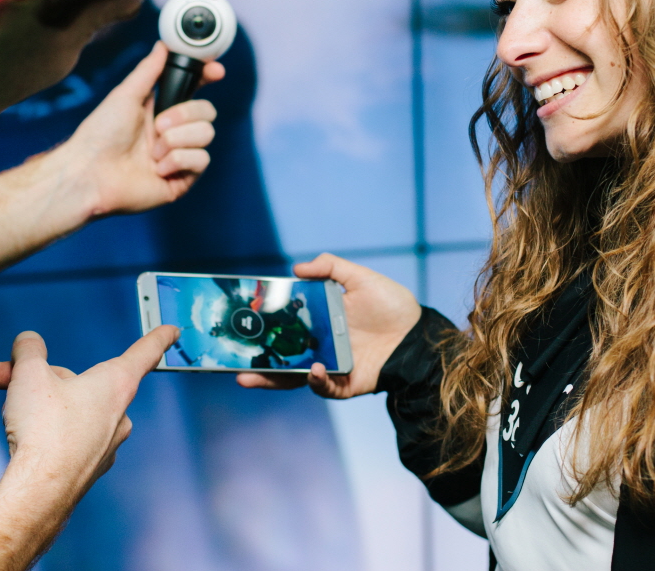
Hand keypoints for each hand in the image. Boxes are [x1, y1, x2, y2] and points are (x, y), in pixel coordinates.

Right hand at [0, 326, 178, 569]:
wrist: (37, 493)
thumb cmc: (43, 432)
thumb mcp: (29, 374)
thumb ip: (29, 350)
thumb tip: (28, 342)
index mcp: (115, 384)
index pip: (144, 353)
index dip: (158, 337)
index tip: (172, 331)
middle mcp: (117, 414)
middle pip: (80, 381)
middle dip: (37, 377)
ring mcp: (105, 444)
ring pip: (70, 410)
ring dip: (37, 404)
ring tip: (6, 408)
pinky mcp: (87, 468)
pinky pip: (68, 438)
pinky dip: (46, 433)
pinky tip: (22, 438)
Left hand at [61, 41, 224, 215]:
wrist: (91, 172)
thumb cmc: (100, 135)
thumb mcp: (125, 95)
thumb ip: (149, 70)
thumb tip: (162, 45)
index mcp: (161, 111)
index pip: (195, 90)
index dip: (208, 77)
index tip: (215, 71)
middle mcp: (173, 132)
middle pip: (208, 111)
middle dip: (184, 114)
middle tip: (158, 124)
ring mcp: (179, 156)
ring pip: (207, 134)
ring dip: (175, 140)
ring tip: (151, 151)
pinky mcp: (182, 179)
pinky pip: (201, 160)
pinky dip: (176, 160)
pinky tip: (156, 168)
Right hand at [237, 253, 420, 398]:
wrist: (419, 334)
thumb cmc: (391, 305)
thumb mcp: (361, 278)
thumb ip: (330, 267)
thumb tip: (296, 268)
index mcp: (318, 322)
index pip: (283, 327)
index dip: (262, 328)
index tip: (241, 326)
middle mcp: (319, 346)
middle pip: (281, 358)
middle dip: (256, 365)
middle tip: (234, 368)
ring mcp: (331, 367)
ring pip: (295, 378)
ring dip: (273, 379)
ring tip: (254, 376)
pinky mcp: (346, 384)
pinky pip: (325, 387)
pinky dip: (317, 382)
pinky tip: (314, 370)